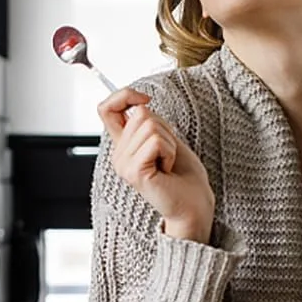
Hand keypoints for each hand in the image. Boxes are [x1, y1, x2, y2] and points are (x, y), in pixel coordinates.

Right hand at [98, 88, 214, 243]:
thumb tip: (140, 103)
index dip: (123, 95)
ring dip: (169, 143)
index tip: (144, 99)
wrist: (194, 205)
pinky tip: (167, 169)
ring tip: (168, 163)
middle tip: (168, 155)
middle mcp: (118, 155)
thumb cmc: (185, 175)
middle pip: (140, 114)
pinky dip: (170, 152)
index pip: (106, 109)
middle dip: (165, 130)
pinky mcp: (134, 172)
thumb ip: (148, 123)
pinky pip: (155, 141)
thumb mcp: (166, 139)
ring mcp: (123, 164)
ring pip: (150, 126)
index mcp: (123, 146)